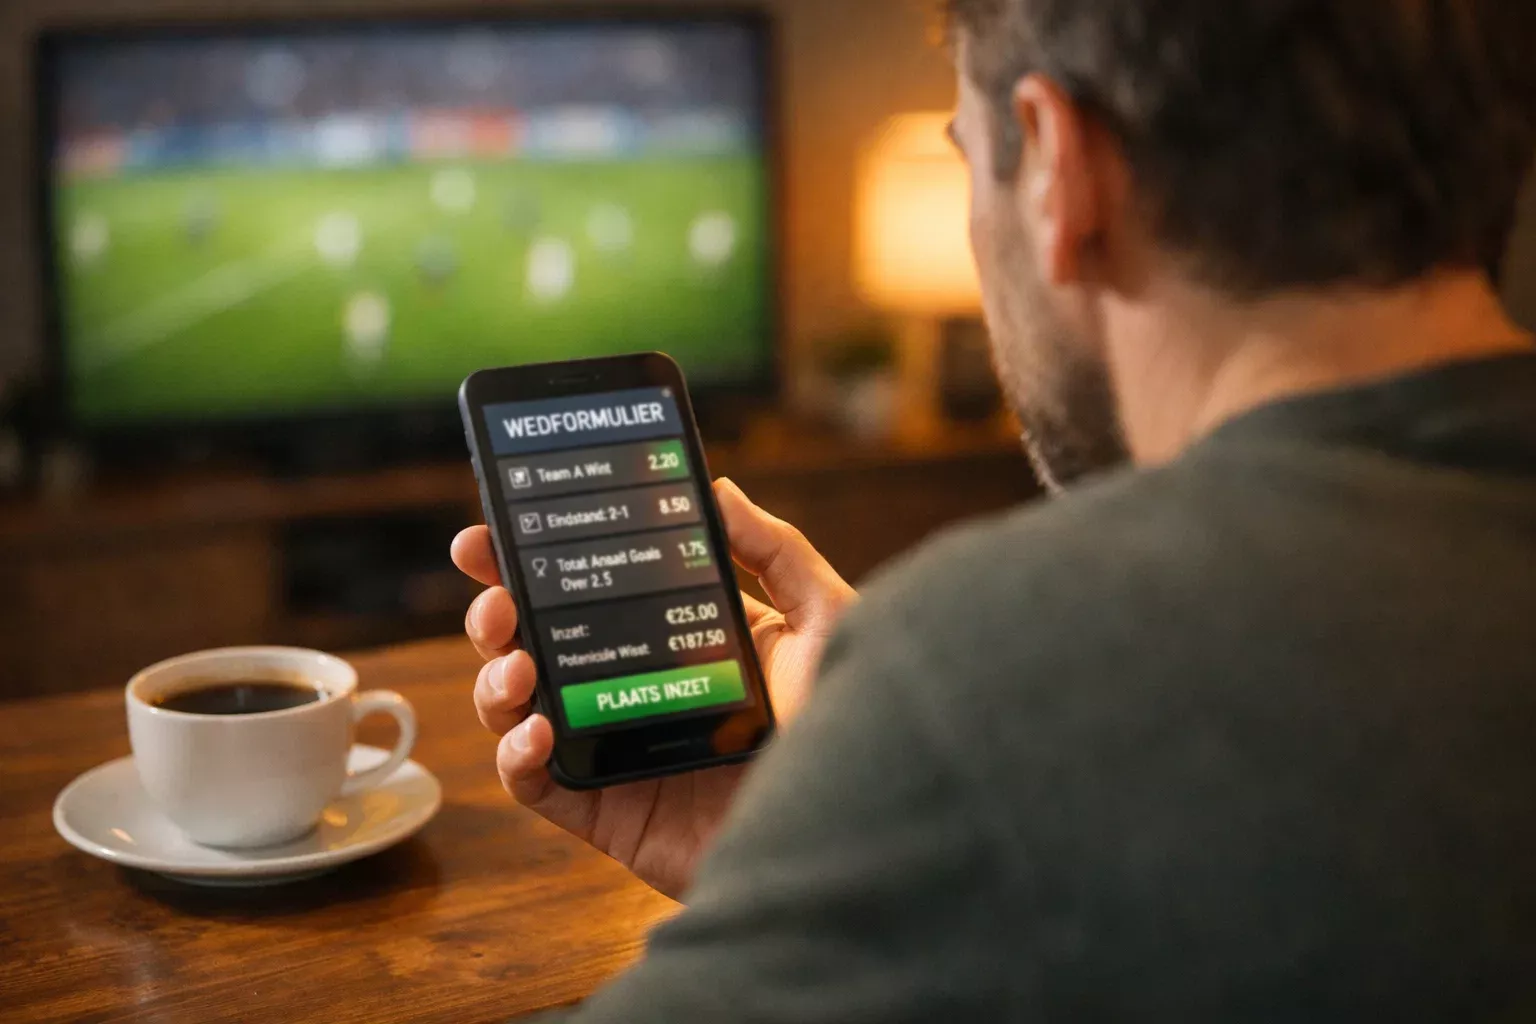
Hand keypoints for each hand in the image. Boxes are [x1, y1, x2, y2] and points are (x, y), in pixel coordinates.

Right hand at [450, 478, 856, 898]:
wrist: (852, 823)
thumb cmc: (849, 722)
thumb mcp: (823, 618)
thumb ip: (775, 550)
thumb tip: (717, 485)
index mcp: (673, 638)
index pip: (588, 590)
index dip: (528, 561)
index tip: (490, 531)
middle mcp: (632, 688)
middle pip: (535, 641)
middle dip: (494, 611)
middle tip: (494, 596)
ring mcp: (614, 748)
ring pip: (518, 707)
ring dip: (496, 679)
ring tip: (517, 664)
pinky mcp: (607, 811)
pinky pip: (537, 785)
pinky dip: (517, 757)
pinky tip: (537, 732)